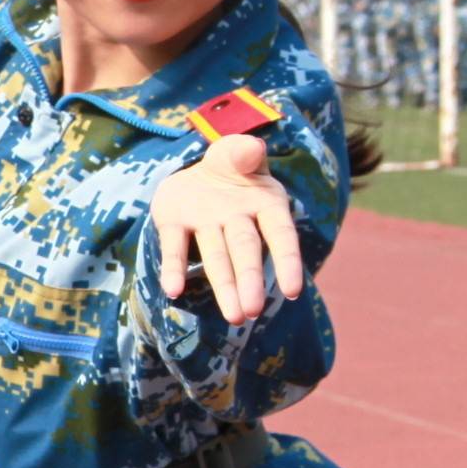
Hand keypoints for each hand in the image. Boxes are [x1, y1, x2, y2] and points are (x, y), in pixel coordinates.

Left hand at [149, 133, 304, 323]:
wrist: (195, 168)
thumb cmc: (233, 166)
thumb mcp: (242, 153)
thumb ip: (246, 152)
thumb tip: (252, 150)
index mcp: (265, 204)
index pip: (281, 234)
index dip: (287, 261)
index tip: (293, 290)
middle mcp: (237, 220)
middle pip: (245, 252)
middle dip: (248, 281)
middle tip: (251, 312)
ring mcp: (205, 224)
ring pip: (216, 258)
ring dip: (223, 286)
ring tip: (233, 317)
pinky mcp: (174, 223)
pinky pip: (175, 248)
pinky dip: (175, 268)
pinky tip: (173, 290)